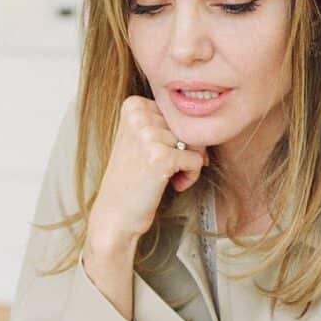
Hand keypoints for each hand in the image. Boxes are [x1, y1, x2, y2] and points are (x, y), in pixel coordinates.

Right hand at [86, 96, 207, 252]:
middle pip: (187, 125)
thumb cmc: (132, 179)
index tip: (160, 152)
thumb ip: (167, 123)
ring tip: (165, 177)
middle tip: (163, 168)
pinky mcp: (161, 157)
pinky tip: (171, 184)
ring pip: (195, 142)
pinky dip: (190, 176)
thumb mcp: (142, 139)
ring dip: (187, 164)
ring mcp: (149, 136)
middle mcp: (138, 116)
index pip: (177, 112)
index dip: (175, 136)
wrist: (115, 214)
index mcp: (133, 106)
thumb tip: (205, 125)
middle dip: (184, 149)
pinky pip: (197, 160)